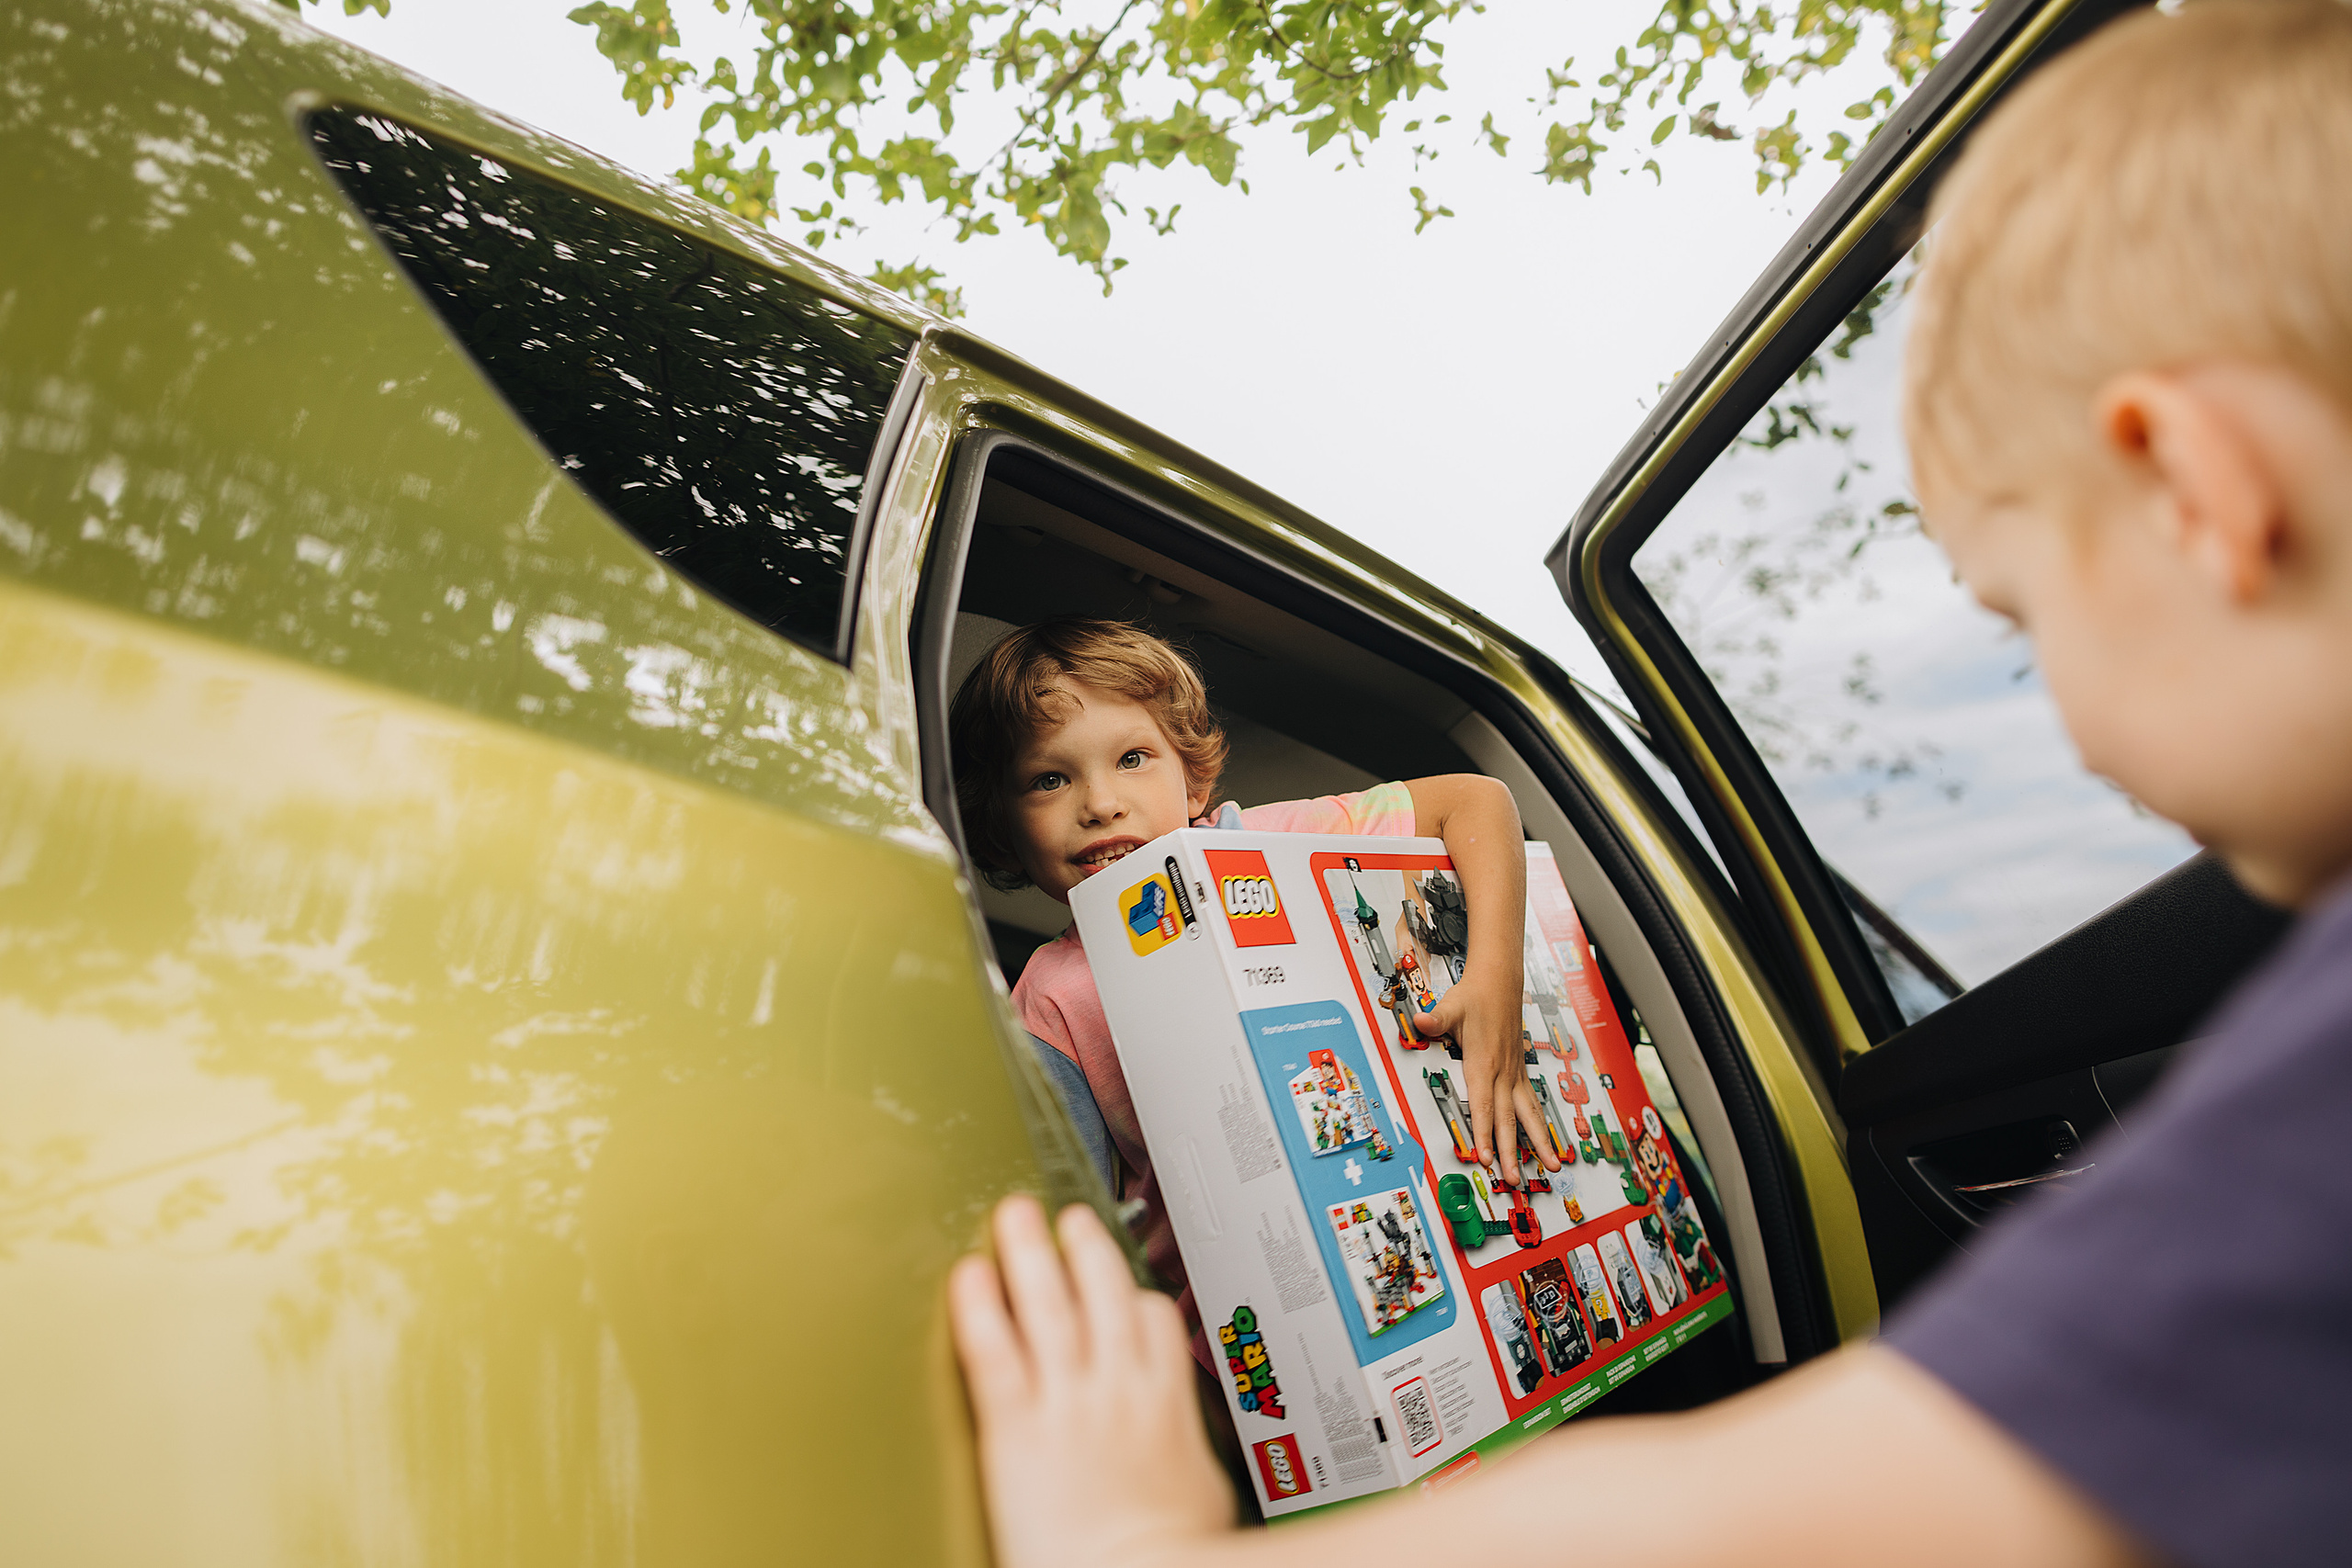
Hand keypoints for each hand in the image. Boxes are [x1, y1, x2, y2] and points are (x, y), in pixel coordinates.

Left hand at [948, 1196, 1237, 1567]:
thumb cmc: (1176, 1555)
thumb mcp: (1205, 1492)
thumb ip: (1185, 1455)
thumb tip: (1186, 1460)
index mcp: (1164, 1401)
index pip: (1153, 1318)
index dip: (1134, 1292)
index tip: (1122, 1285)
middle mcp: (1116, 1385)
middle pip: (1101, 1290)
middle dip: (1083, 1246)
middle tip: (1069, 1219)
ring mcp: (1066, 1398)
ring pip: (1047, 1303)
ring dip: (1029, 1252)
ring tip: (1015, 1218)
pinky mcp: (1016, 1425)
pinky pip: (993, 1350)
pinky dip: (978, 1307)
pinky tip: (968, 1277)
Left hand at [1415, 972, 1556, 1186]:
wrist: (1500, 983)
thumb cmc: (1476, 996)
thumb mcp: (1451, 1007)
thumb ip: (1435, 1019)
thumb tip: (1420, 1021)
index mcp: (1484, 1063)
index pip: (1482, 1106)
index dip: (1483, 1134)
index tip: (1485, 1158)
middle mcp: (1503, 1073)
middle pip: (1507, 1120)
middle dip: (1512, 1152)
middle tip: (1514, 1180)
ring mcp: (1514, 1074)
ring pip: (1528, 1115)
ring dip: (1539, 1143)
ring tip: (1553, 1166)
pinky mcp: (1519, 1072)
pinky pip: (1532, 1104)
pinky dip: (1540, 1126)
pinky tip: (1547, 1142)